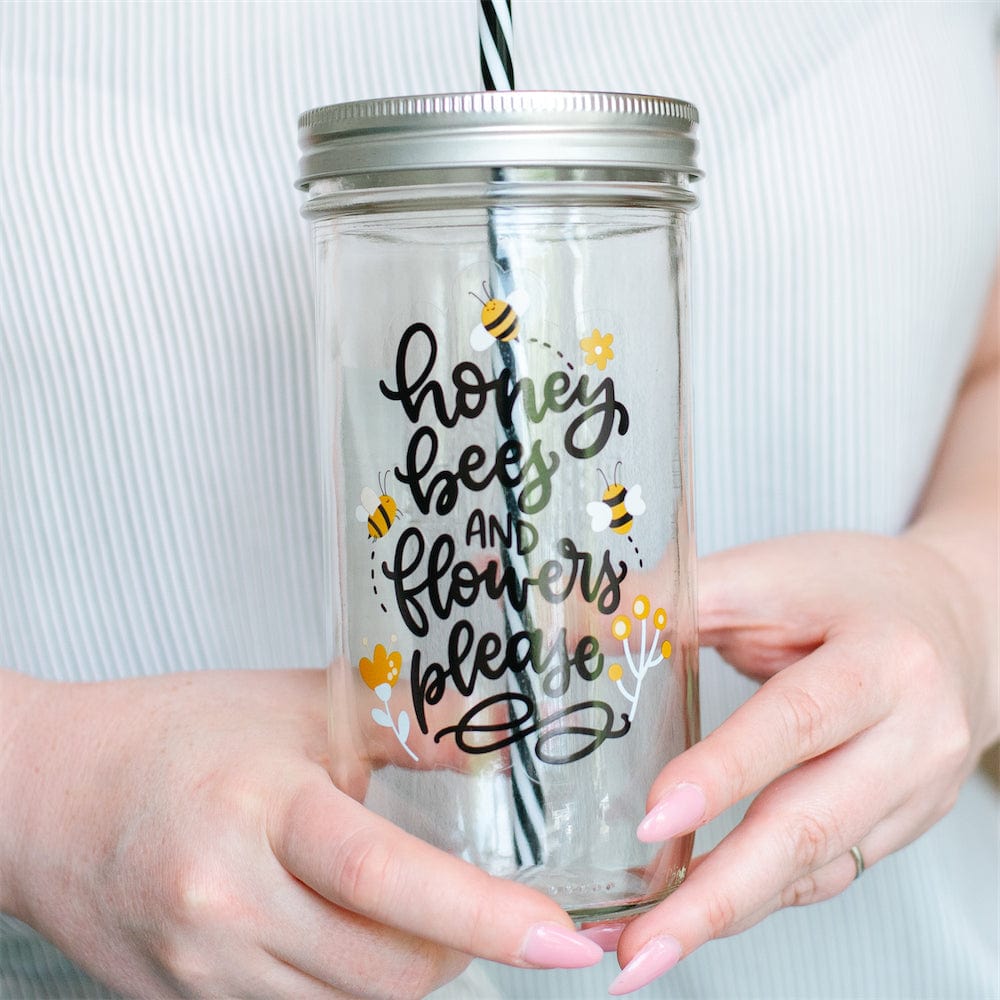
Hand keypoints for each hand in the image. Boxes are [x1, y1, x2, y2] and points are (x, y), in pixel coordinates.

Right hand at [0, 668, 603, 998]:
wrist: (51, 791)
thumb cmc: (176, 732)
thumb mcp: (295, 706)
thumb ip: (399, 726)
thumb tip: (495, 745)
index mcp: (260, 810)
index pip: (388, 877)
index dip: (486, 915)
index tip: (562, 939)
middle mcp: (227, 903)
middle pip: (386, 972)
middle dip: (460, 950)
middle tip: (492, 908)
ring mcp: (202, 970)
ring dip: (407, 973)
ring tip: (418, 914)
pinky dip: (348, 987)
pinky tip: (352, 936)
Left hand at [606, 532, 997, 994]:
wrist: (954, 620)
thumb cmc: (852, 589)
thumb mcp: (770, 576)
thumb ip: (680, 600)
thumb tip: (580, 623)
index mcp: (881, 659)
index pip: (796, 721)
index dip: (725, 773)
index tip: (654, 821)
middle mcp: (912, 735)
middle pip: (812, 825)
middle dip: (718, 896)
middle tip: (638, 946)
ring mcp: (916, 791)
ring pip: (818, 867)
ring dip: (727, 913)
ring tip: (644, 950)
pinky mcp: (902, 824)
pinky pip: (828, 873)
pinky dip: (758, 899)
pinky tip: (700, 916)